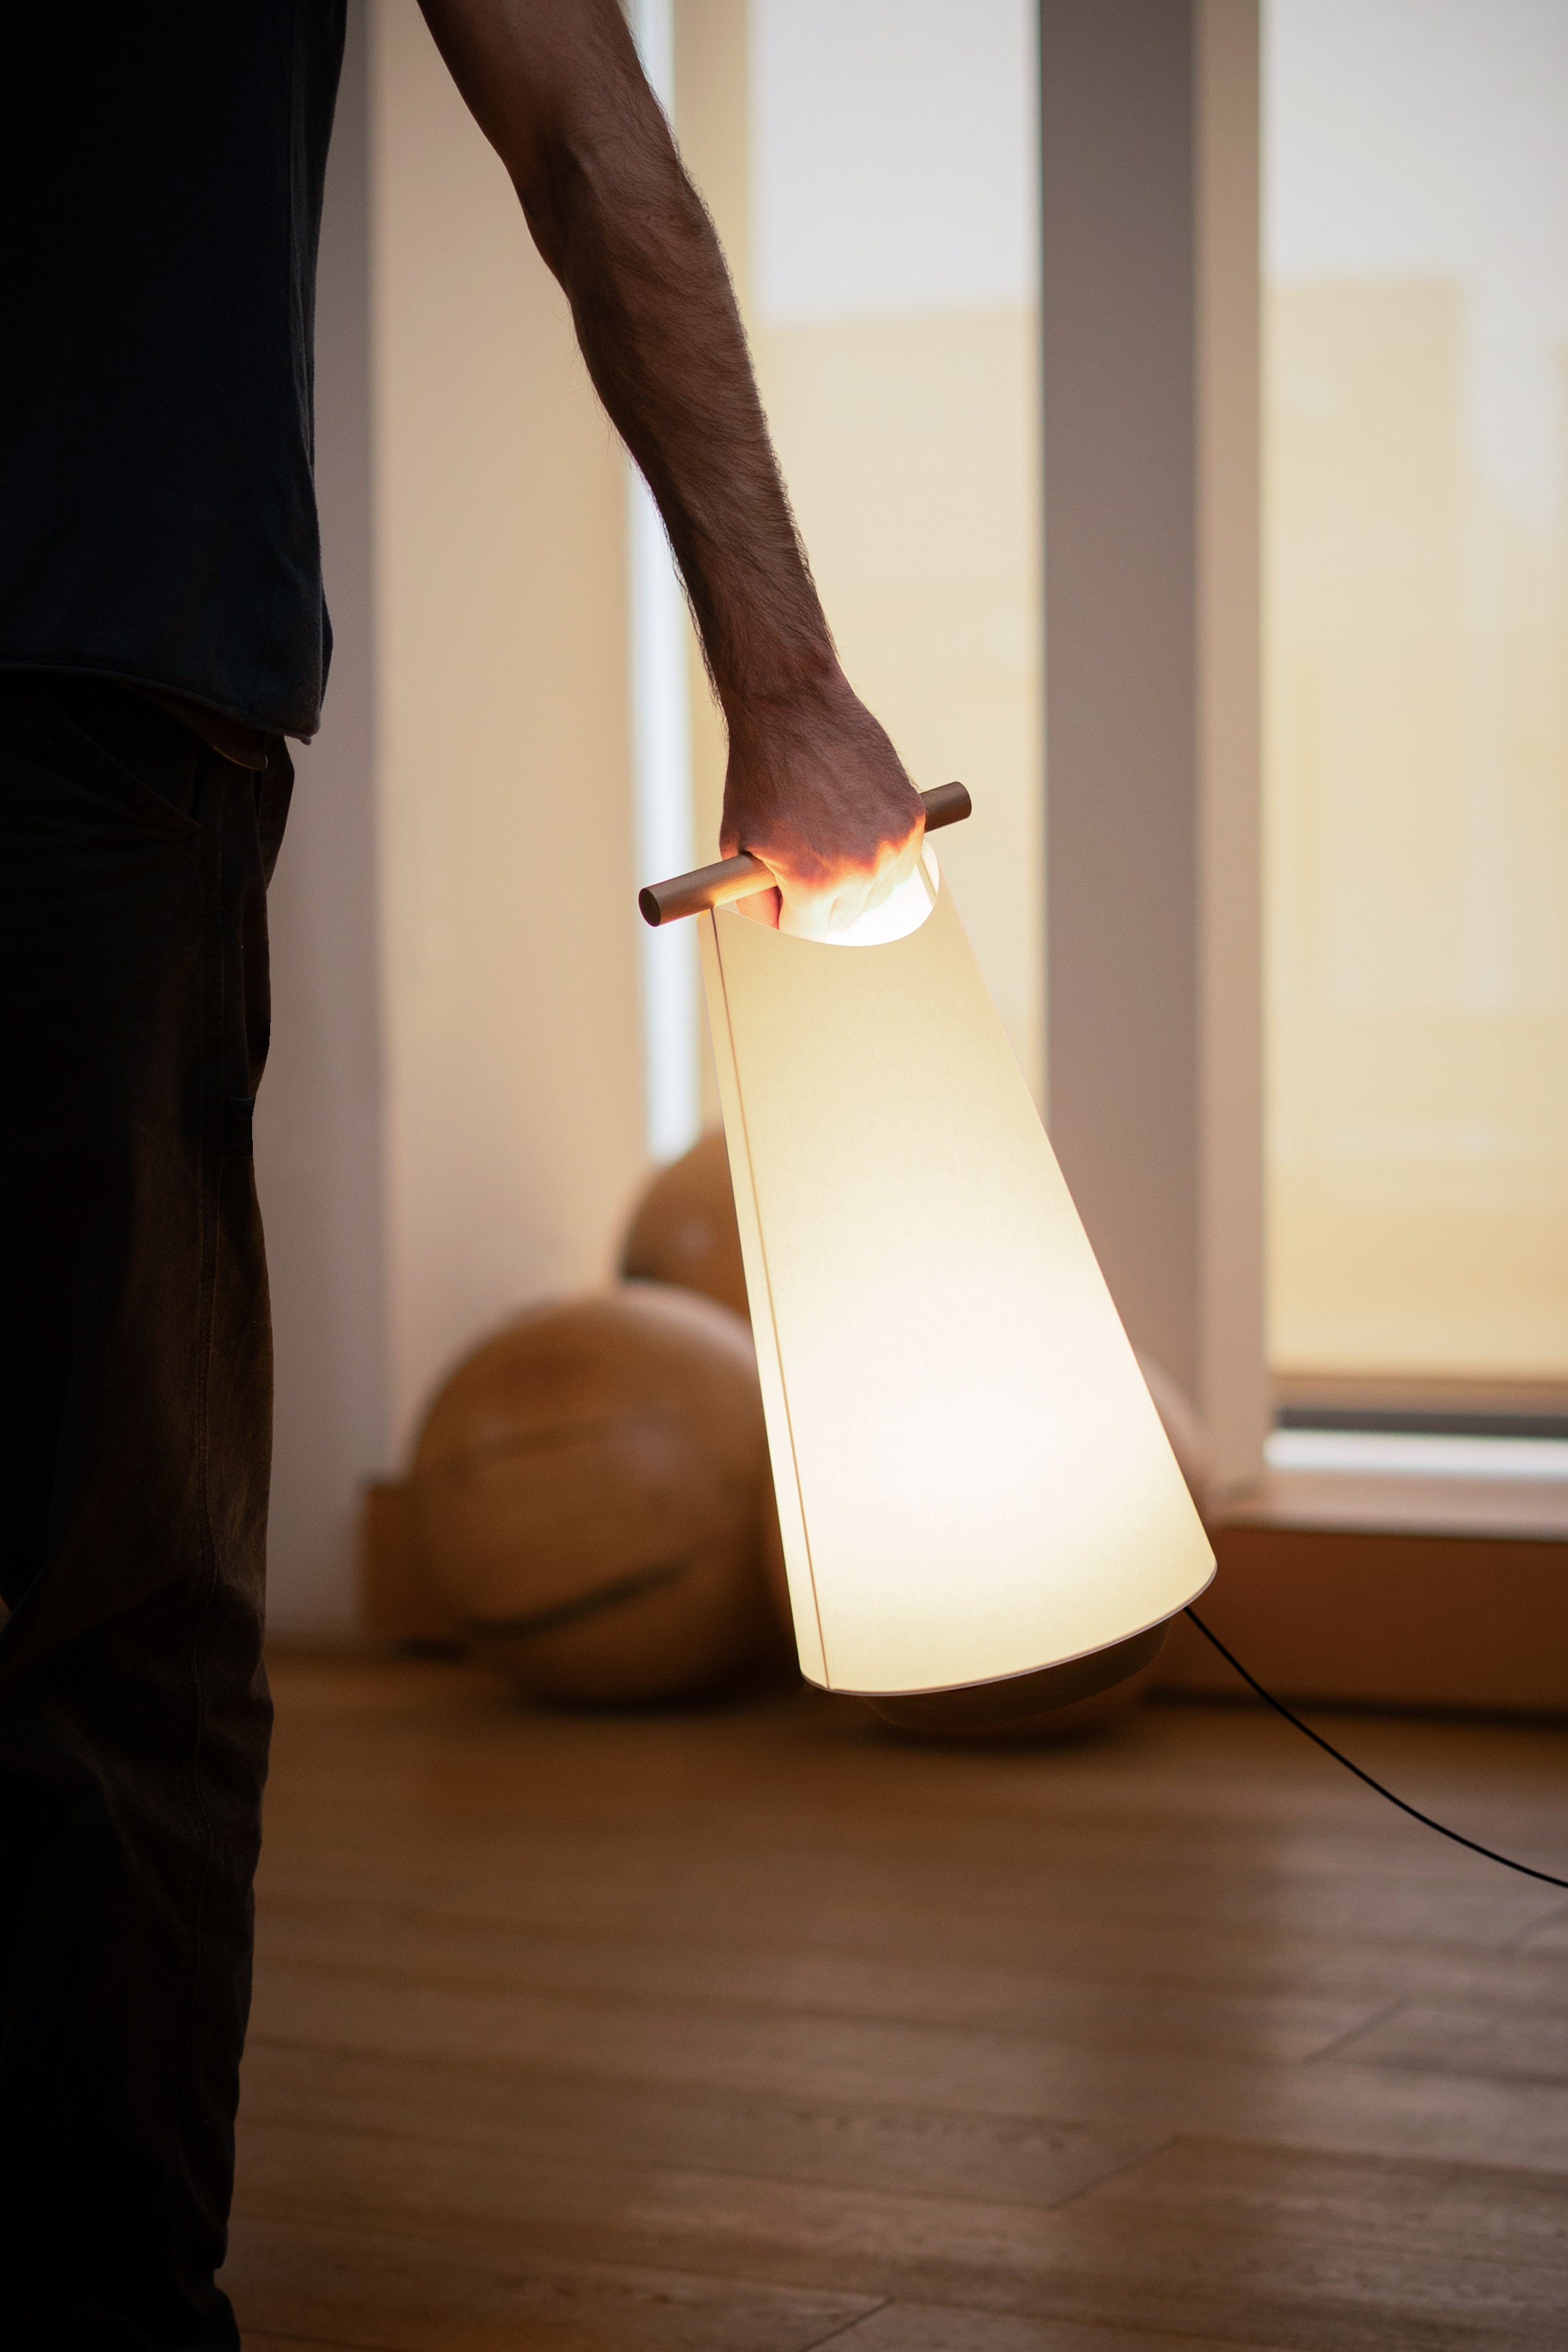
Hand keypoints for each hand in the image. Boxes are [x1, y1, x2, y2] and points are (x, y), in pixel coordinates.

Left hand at [719, 670, 925, 935]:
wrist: (793, 708)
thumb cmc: (760, 773)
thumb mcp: (737, 845)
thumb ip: (754, 899)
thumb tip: (775, 928)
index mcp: (814, 884)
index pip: (807, 934)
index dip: (789, 914)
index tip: (784, 896)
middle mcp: (861, 870)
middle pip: (844, 920)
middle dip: (820, 899)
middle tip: (803, 858)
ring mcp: (893, 844)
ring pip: (876, 894)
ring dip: (854, 879)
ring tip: (828, 836)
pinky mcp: (913, 817)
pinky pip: (900, 862)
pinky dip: (881, 853)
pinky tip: (855, 824)